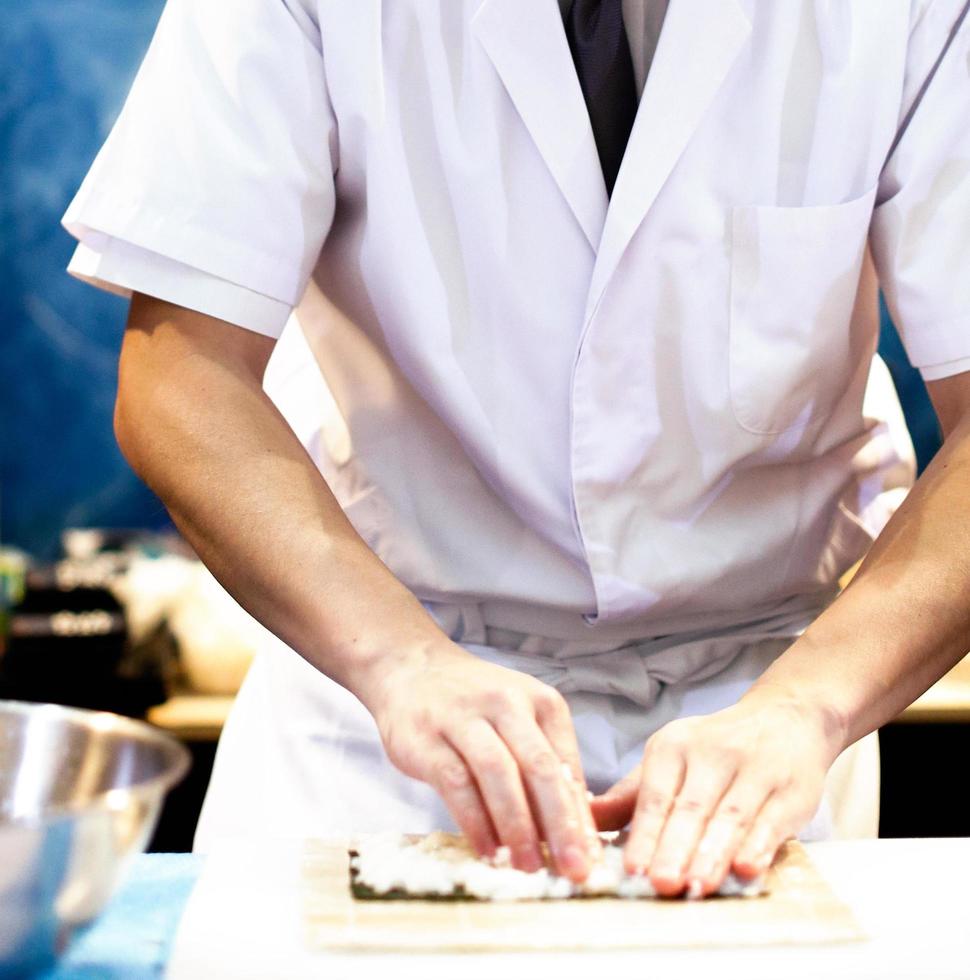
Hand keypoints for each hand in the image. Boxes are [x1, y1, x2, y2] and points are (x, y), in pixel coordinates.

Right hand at [360, 641, 600, 880]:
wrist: (413, 670)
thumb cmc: (476, 706)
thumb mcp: (520, 721)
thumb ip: (547, 766)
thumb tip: (577, 831)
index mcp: (540, 701)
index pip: (567, 764)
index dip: (581, 816)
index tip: (592, 859)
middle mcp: (506, 703)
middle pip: (540, 767)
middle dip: (560, 823)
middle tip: (572, 869)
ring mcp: (463, 717)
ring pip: (498, 774)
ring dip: (517, 826)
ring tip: (528, 867)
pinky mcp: (427, 738)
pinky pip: (455, 783)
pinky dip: (474, 822)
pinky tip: (487, 851)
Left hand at [589, 694, 844, 895]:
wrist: (785, 718)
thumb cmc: (715, 751)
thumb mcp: (669, 761)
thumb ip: (629, 796)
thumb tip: (583, 818)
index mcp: (673, 747)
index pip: (656, 796)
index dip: (645, 833)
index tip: (632, 868)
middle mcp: (712, 753)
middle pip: (691, 807)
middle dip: (675, 848)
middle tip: (661, 884)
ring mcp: (754, 769)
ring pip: (731, 816)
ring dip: (713, 853)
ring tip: (697, 886)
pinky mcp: (790, 789)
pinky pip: (772, 820)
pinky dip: (760, 845)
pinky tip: (747, 868)